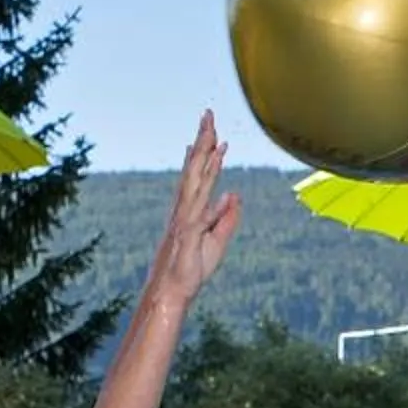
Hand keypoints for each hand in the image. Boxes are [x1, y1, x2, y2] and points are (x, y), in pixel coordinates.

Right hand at [147, 110, 240, 304]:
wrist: (173, 291)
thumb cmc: (192, 267)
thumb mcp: (218, 240)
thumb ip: (227, 217)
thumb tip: (234, 194)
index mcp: (192, 209)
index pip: (200, 175)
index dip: (207, 153)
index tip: (213, 132)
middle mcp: (186, 209)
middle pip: (195, 170)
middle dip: (203, 142)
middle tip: (208, 116)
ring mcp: (186, 222)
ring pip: (196, 185)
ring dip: (205, 162)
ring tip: (214, 139)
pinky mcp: (189, 239)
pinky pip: (202, 220)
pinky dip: (213, 209)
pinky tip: (224, 195)